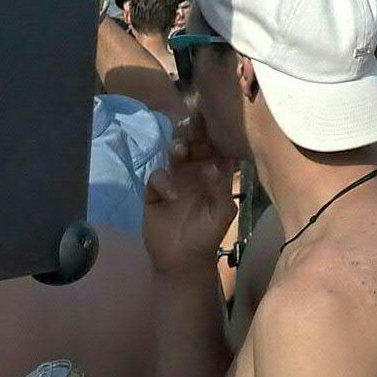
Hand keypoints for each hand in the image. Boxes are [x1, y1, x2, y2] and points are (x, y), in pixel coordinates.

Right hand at [142, 117, 236, 273]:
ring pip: (174, 154)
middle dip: (193, 132)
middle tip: (193, 122)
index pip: (216, 147)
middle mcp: (195, 171)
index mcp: (214, 173)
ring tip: (180, 151)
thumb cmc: (207, 235)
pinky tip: (171, 194)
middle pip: (194, 144)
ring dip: (177, 148)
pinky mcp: (155, 192)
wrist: (181, 261)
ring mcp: (174, 179)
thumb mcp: (221, 213)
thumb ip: (220, 190)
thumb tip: (213, 166)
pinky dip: (162, 180)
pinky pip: (156, 176)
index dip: (216, 132)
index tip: (214, 115)